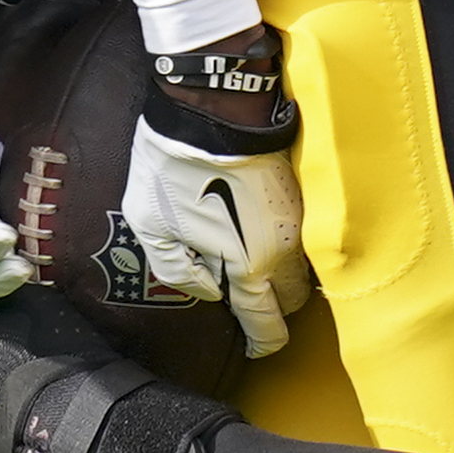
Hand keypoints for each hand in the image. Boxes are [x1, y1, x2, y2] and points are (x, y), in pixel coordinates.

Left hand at [122, 118, 310, 357]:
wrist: (214, 105)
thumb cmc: (175, 164)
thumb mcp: (150, 224)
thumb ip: (177, 270)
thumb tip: (209, 291)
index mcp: (247, 266)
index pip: (268, 323)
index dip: (264, 343)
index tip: (257, 347)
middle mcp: (283, 250)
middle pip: (293, 301)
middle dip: (274, 308)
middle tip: (250, 303)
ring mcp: (299, 220)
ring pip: (302, 268)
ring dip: (283, 276)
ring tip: (253, 268)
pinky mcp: (302, 194)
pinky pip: (302, 237)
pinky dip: (286, 246)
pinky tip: (260, 234)